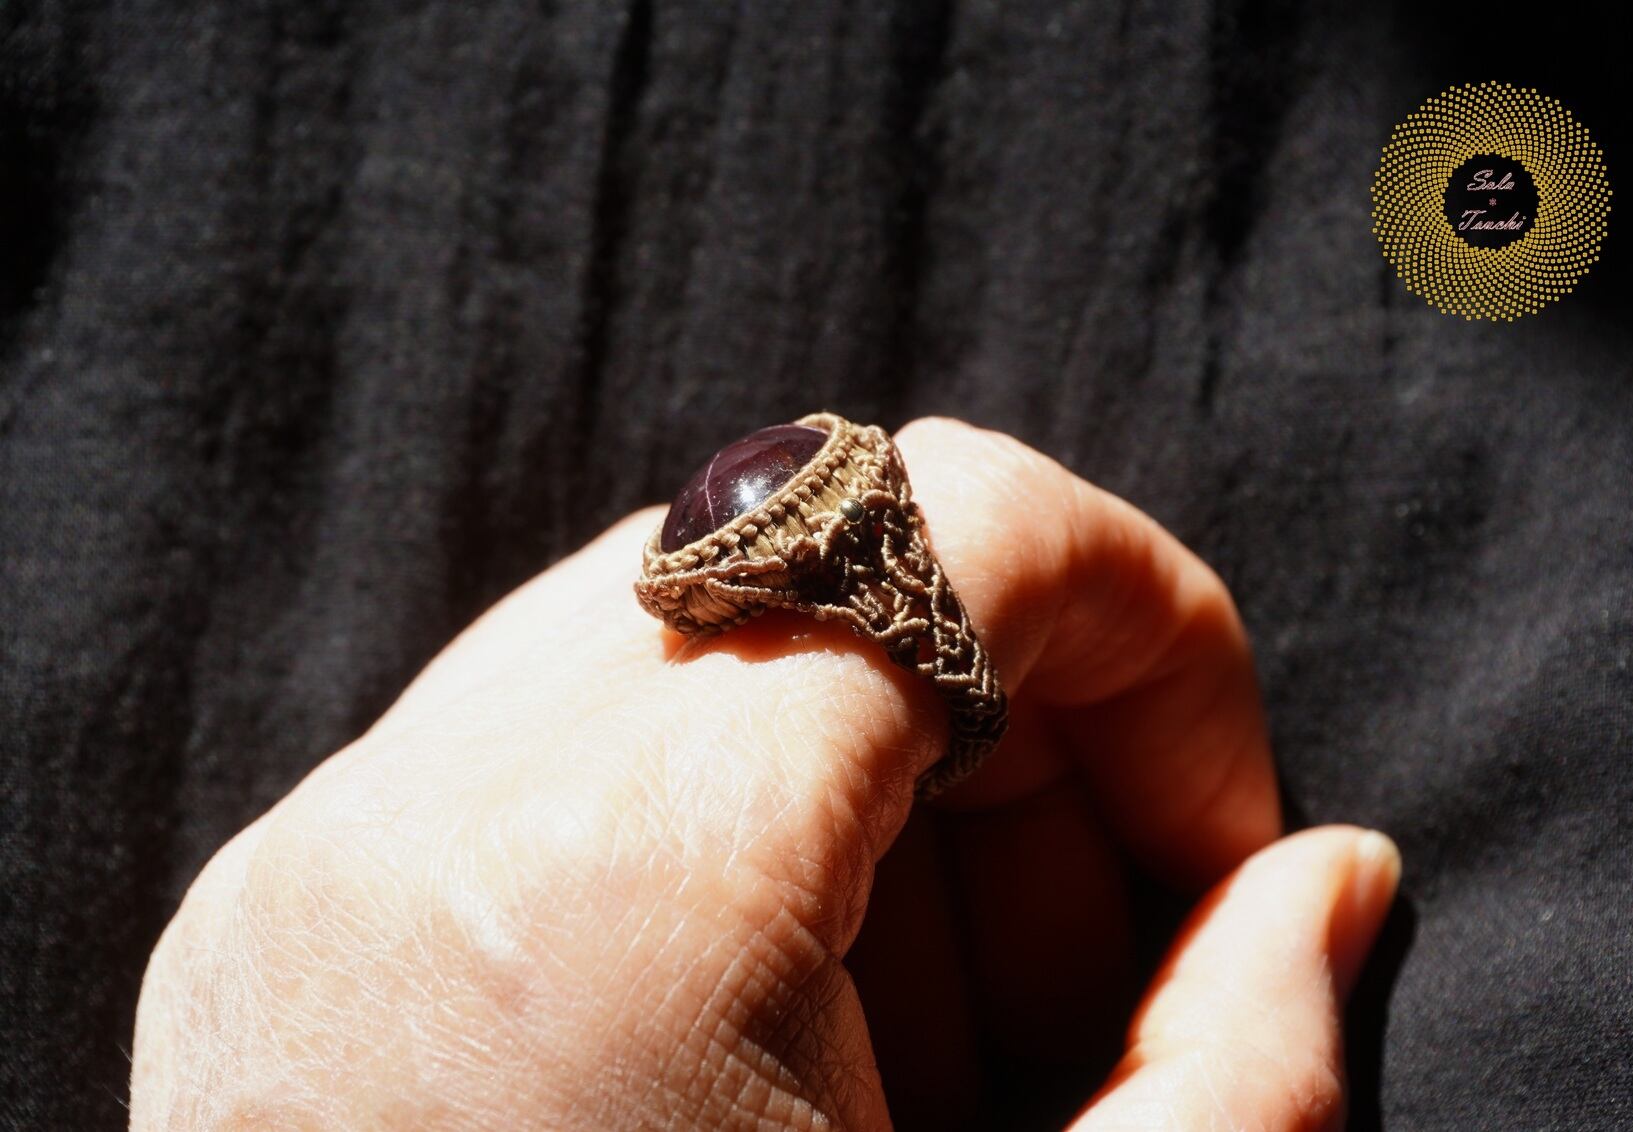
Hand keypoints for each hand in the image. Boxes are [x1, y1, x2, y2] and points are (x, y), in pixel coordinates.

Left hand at [131, 418, 1399, 1129]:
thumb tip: (1328, 879)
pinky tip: (787, 1029)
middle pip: (820, 575)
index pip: (940, 520)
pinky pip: (565, 745)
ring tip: (940, 1029)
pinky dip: (729, 825)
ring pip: (692, 641)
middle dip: (1022, 731)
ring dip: (878, 780)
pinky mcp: (277, 913)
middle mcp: (420, 816)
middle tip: (1103, 962)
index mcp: (614, 882)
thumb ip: (1235, 1067)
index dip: (1148, 630)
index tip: (1218, 821)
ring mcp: (320, 853)